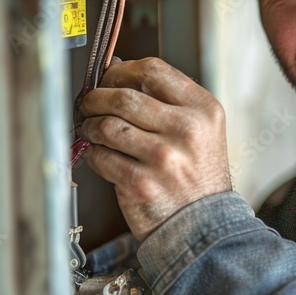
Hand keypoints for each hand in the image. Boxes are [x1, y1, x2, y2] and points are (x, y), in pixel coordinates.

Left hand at [79, 57, 231, 240]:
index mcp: (204, 110)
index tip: (110, 78)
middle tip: (90, 104)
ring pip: (107, 125)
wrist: (205, 224)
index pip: (153, 70)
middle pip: (124, 95)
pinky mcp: (141, 183)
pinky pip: (102, 156)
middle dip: (97, 98)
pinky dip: (95, 154)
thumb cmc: (199, 176)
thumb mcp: (201, 130)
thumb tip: (117, 71)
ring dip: (91, 126)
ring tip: (94, 131)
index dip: (122, 71)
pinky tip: (103, 155)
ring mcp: (163, 157)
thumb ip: (167, 100)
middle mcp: (186, 130)